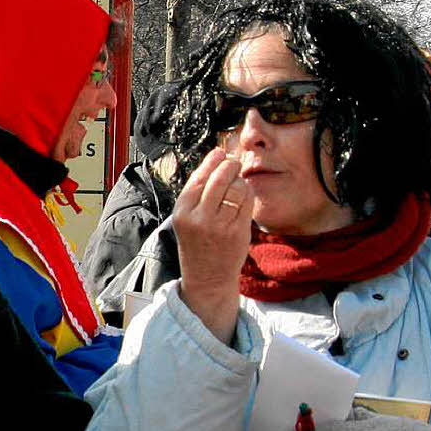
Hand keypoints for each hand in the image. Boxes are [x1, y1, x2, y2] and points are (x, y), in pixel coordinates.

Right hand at [173, 147, 252, 342]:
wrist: (207, 276)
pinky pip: (247, 202)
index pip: (199, 176)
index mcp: (182, 211)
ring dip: (240, 180)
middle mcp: (199, 217)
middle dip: (230, 165)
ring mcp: (219, 225)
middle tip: (234, 163)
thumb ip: (198, 192)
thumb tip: (217, 158)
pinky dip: (248, 194)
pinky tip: (244, 196)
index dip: (213, 160)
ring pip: (236, 188)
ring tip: (238, 182)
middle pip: (220, 178)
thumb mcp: (187, 217)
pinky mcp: (237, 232)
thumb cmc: (198, 242)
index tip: (221, 153)